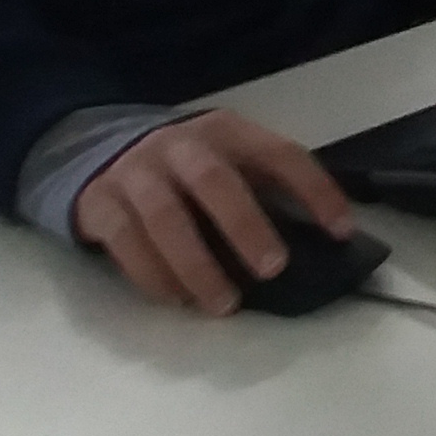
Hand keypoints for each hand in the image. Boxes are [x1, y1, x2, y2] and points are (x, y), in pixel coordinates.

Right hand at [69, 112, 353, 315]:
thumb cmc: (183, 168)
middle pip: (215, 181)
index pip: (280, 154)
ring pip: (165, 217)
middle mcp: (181, 146)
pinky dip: (153, 276)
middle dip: (247, 225)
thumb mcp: (227, 160)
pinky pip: (126, 242)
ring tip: (224, 303)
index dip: (314, 189)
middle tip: (273, 268)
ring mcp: (136, 172)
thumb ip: (265, 188)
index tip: (341, 231)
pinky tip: (178, 300)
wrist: (94, 149)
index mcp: (227, 131)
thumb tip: (320, 239)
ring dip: (197, 265)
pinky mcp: (99, 203)